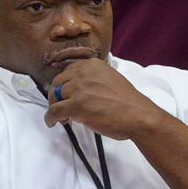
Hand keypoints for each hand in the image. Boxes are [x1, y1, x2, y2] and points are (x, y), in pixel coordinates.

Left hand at [42, 56, 161, 140]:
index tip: (67, 95)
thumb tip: (79, 92)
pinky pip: (54, 111)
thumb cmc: (127, 102)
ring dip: (55, 107)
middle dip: (57, 96)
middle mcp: (84, 73)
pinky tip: (52, 123)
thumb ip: (93, 81)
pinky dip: (50, 118)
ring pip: (54, 97)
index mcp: (92, 65)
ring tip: (63, 118)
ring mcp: (79, 88)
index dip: (65, 85)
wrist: (138, 115)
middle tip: (63, 108)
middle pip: (58, 83)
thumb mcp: (109, 79)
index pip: (68, 71)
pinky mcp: (76, 105)